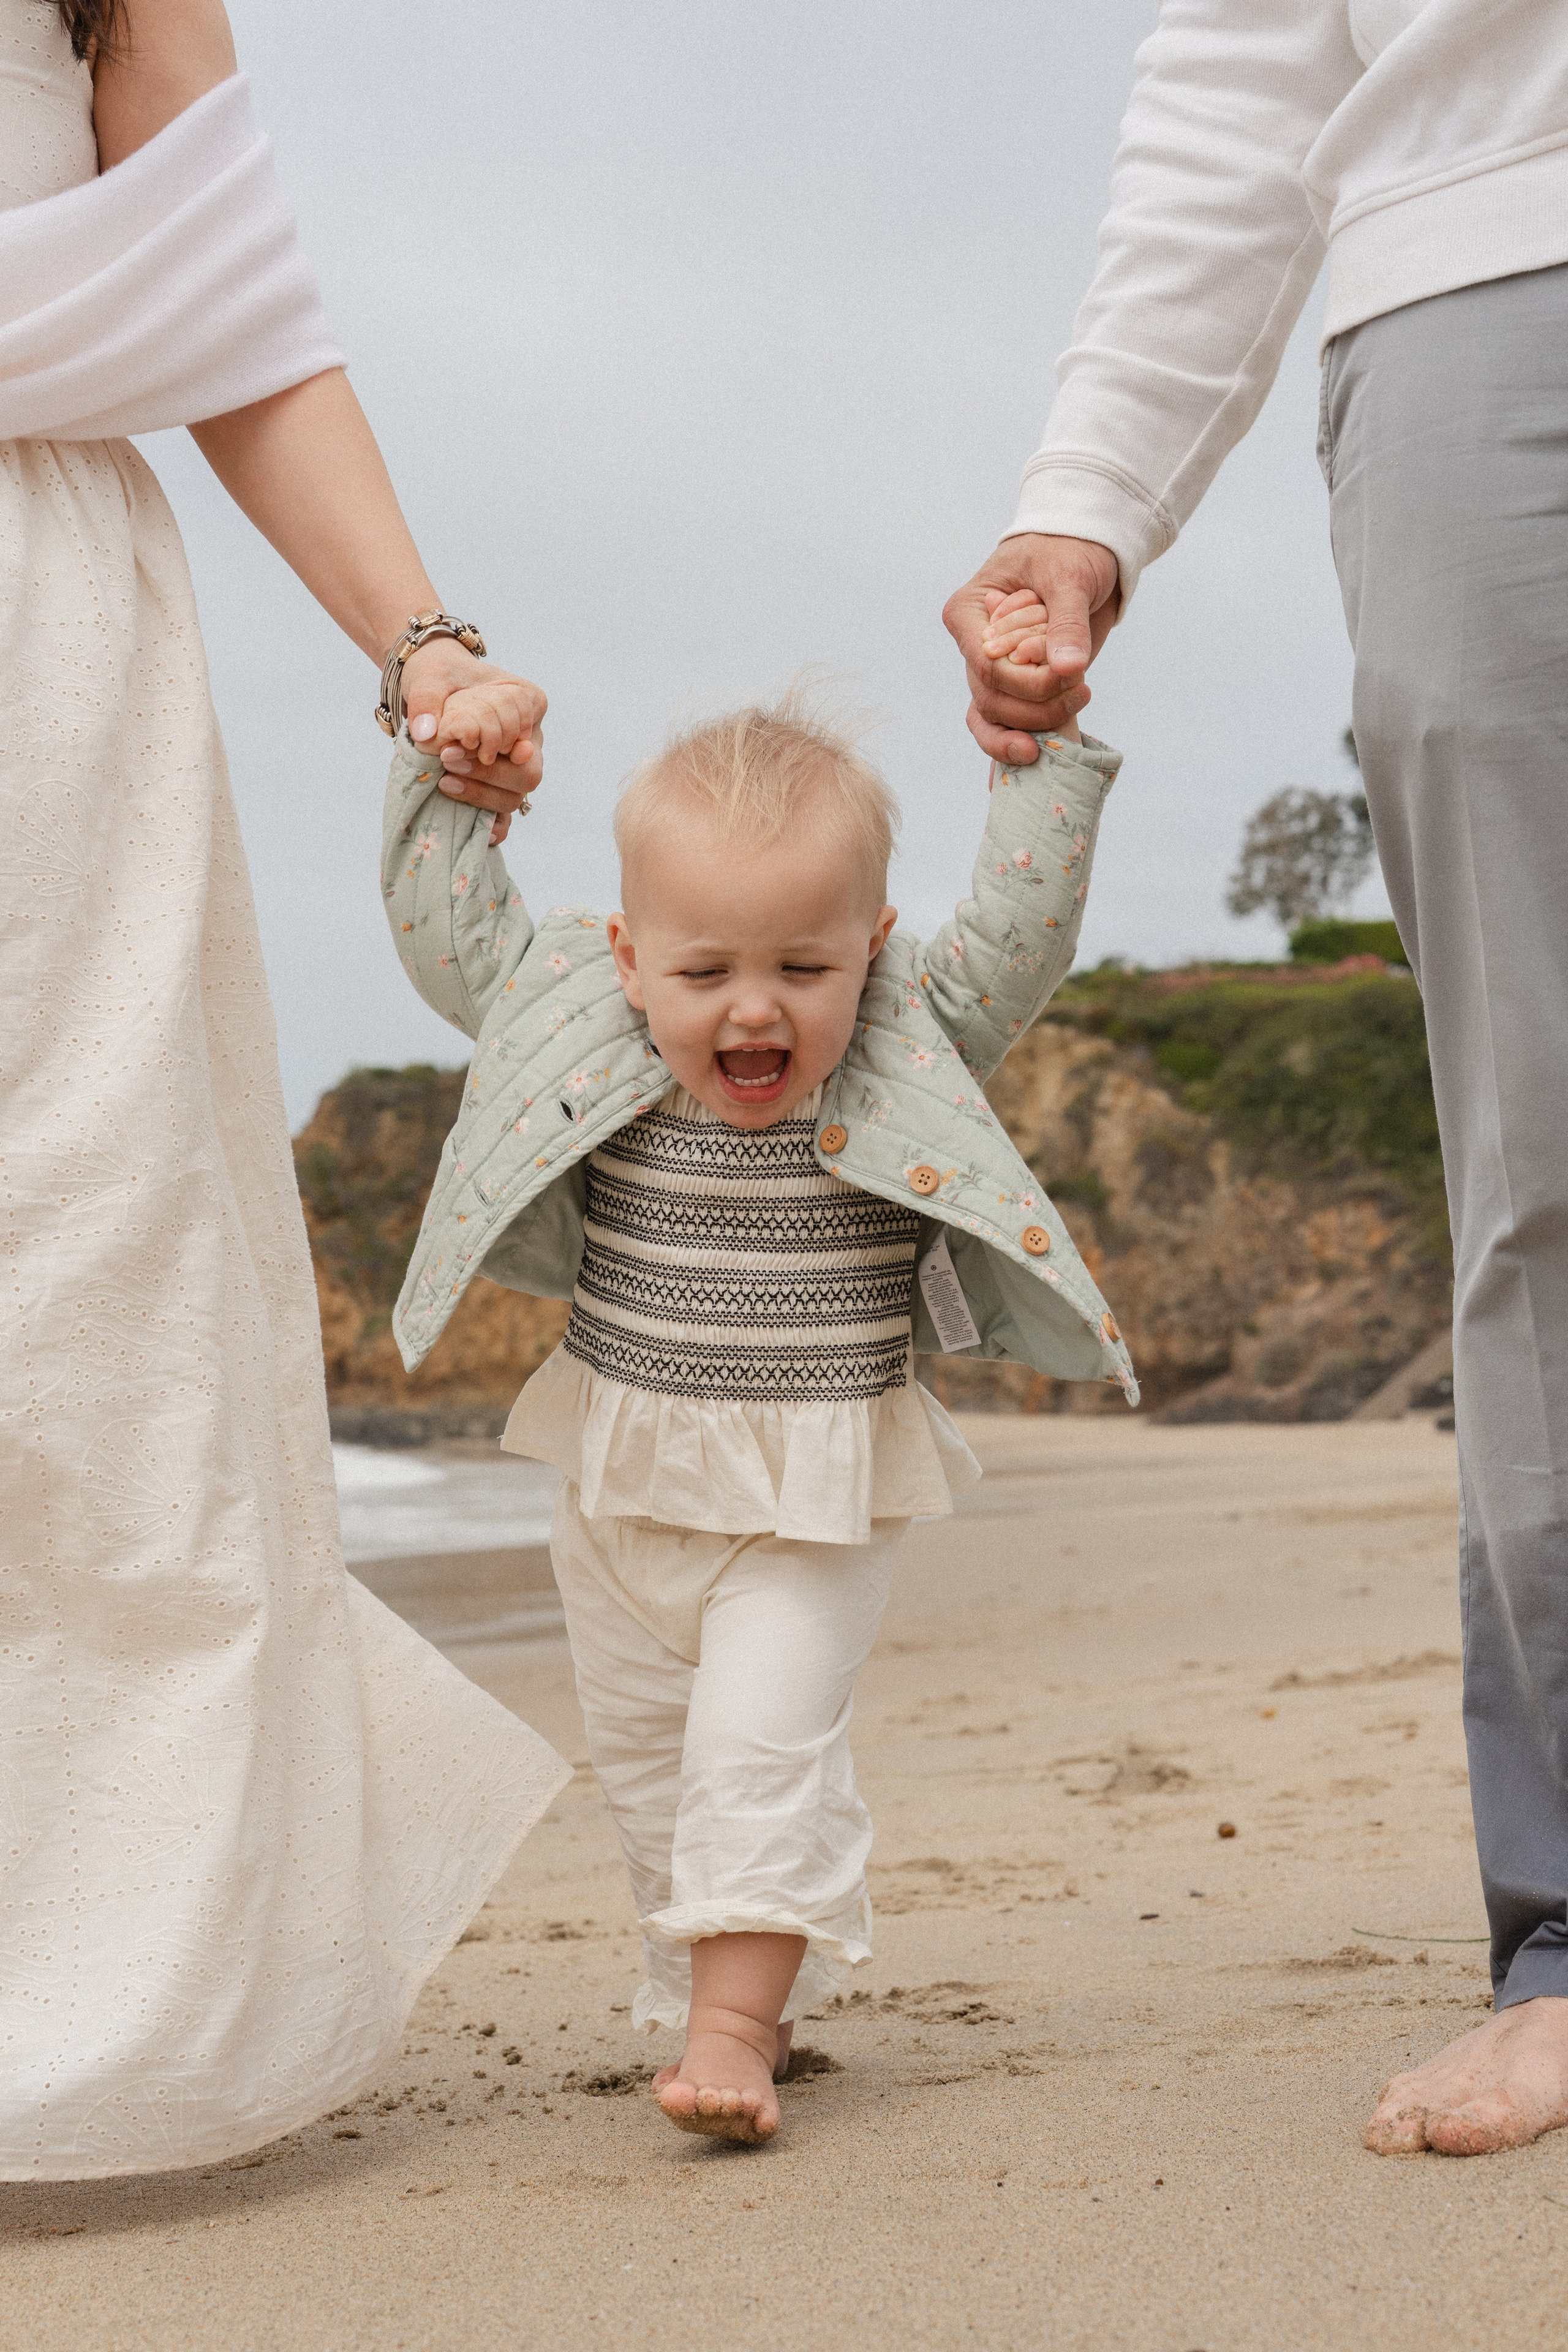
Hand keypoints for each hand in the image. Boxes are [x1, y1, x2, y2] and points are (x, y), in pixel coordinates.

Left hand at [401, 638, 545, 820]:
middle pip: (529, 771)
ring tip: (445, 783)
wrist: (431, 693)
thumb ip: (427, 700)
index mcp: (527, 702)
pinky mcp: (499, 790)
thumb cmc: (438, 678)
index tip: (458, 741)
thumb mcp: (430, 678)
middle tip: (448, 761)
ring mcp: (517, 768)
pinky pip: (506, 818)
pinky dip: (492, 827)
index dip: (498, 739)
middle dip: (489, 774)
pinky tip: (470, 829)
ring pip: (518, 796)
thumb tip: (426, 734)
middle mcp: (530, 739)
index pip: (526, 727)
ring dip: (483, 795)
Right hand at [942, 533, 1119, 763]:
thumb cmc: (1069, 551)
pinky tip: (1029, 774)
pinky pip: (1004, 726)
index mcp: (970, 613)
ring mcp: (993, 671)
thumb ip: (1066, 622)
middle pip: (990, 698)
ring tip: (1076, 712)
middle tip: (1082, 691)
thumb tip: (1069, 667)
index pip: (985, 664)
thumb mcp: (1070, 577)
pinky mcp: (1016, 687)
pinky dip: (1014, 750)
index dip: (1023, 681)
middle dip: (1035, 707)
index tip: (1066, 677)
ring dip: (1034, 727)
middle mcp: (974, 647)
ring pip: (995, 719)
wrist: (1085, 553)